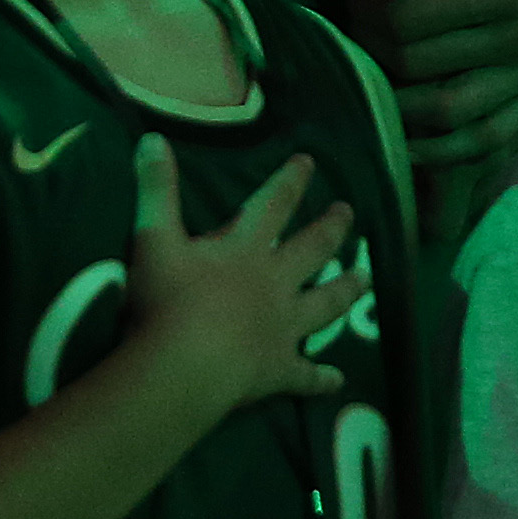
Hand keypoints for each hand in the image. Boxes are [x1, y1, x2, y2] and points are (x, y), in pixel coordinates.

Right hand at [127, 138, 368, 410]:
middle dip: (331, 229)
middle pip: (312, 251)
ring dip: (346, 291)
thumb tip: (153, 137)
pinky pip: (306, 376)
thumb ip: (157, 189)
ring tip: (365, 279)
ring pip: (325, 305)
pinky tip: (336, 381)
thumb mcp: (153, 238)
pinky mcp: (279, 370)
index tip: (309, 162)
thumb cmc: (167, 303)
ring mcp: (283, 328)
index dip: (290, 181)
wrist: (184, 368)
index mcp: (246, 250)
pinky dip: (322, 379)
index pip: (273, 205)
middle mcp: (274, 284)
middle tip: (348, 212)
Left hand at [369, 0, 517, 165]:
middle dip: (374, 54)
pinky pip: (494, 139)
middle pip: (422, 69)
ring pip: (453, 116)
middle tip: (355, 34)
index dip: (365, 11)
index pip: (409, 21)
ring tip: (372, 85)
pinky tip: (413, 140)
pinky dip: (448, 149)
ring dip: (401, 110)